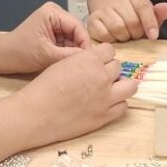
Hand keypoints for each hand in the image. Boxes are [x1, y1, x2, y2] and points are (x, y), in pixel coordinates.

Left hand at [0, 2, 90, 73]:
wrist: (2, 56)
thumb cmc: (19, 53)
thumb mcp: (47, 55)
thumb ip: (70, 55)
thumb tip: (90, 57)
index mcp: (52, 12)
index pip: (78, 26)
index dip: (85, 43)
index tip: (89, 59)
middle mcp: (55, 12)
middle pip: (77, 31)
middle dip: (79, 47)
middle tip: (82, 64)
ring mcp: (54, 21)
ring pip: (74, 37)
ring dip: (73, 50)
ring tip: (73, 64)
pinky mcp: (53, 30)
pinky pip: (67, 40)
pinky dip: (68, 51)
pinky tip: (65, 60)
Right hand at [16, 42, 135, 143]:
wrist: (35, 113)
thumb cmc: (43, 87)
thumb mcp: (63, 63)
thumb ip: (83, 61)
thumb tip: (94, 63)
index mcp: (90, 59)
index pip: (110, 50)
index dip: (103, 56)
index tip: (97, 62)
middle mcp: (102, 76)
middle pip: (118, 67)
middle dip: (110, 70)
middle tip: (99, 78)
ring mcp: (106, 97)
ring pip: (131, 85)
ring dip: (122, 85)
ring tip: (110, 90)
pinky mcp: (104, 116)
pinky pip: (124, 107)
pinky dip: (118, 104)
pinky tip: (106, 105)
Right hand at [87, 0, 166, 42]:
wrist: (109, 12)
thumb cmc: (132, 18)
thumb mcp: (147, 16)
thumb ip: (158, 14)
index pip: (143, 7)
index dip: (149, 22)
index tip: (153, 36)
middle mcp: (117, 0)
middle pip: (131, 21)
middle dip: (136, 33)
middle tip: (136, 35)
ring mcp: (103, 9)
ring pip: (118, 28)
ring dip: (124, 37)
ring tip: (125, 36)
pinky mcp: (92, 20)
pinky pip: (104, 35)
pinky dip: (111, 40)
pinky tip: (114, 37)